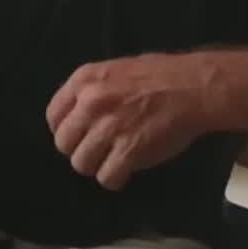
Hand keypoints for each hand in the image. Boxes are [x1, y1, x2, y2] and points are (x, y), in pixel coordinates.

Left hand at [46, 53, 208, 190]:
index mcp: (84, 79)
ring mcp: (109, 127)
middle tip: (98, 151)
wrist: (194, 87)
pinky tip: (125, 171)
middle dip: (79, 151)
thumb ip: (93, 89)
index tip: (77, 136)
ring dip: (97, 166)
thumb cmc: (161, 74)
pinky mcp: (128, 150)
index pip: (53, 115)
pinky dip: (115, 179)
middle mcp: (90, 102)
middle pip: (64, 143)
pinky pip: (107, 177)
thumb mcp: (116, 69)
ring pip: (82, 164)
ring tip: (113, 160)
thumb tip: (78, 114)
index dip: (64, 130)